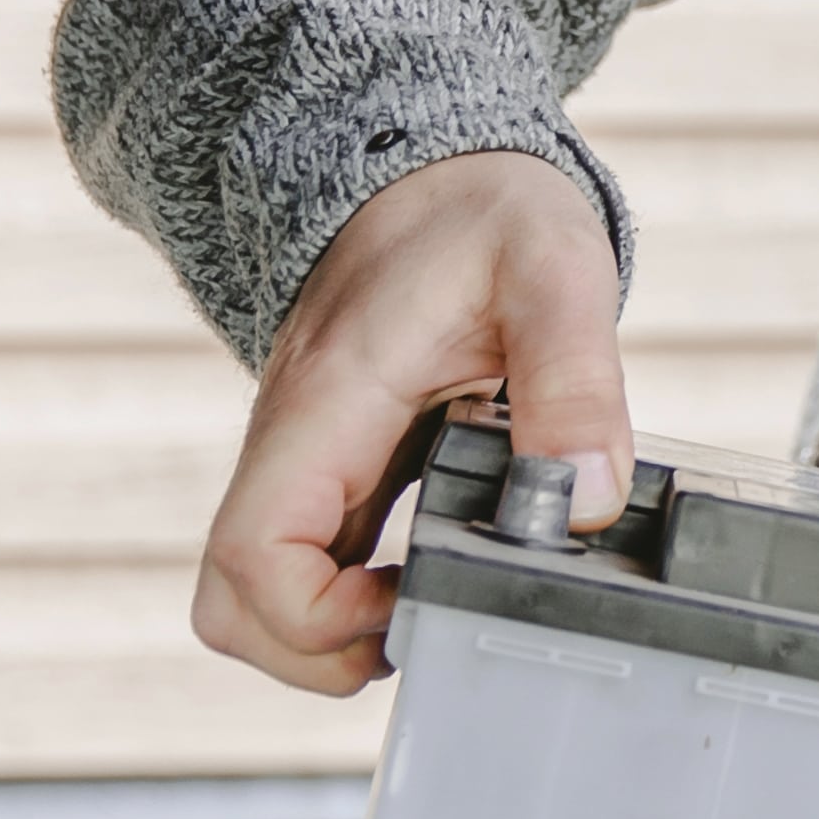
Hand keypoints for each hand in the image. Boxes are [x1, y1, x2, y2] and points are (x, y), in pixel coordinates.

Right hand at [193, 152, 629, 695]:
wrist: (437, 167)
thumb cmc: (486, 210)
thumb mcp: (554, 272)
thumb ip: (576, 382)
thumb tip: (589, 499)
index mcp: (328, 401)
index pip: (251, 552)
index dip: (315, 617)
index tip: (410, 603)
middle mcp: (296, 442)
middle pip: (229, 599)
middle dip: (312, 651)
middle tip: (424, 623)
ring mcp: (309, 461)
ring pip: (259, 590)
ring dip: (332, 631)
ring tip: (440, 599)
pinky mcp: (337, 468)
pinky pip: (309, 559)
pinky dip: (356, 594)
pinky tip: (445, 569)